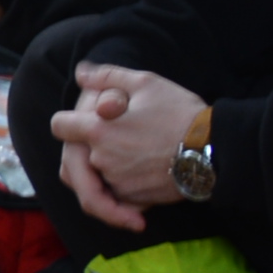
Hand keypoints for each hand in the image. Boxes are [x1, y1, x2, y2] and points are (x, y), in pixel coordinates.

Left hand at [44, 62, 205, 232]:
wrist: (213, 148)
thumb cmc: (181, 112)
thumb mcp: (147, 83)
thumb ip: (108, 77)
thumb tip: (82, 73)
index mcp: (98, 129)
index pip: (59, 126)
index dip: (67, 121)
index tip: (78, 121)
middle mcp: (101, 159)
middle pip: (73, 158)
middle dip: (86, 149)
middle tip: (111, 141)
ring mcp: (115, 181)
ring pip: (94, 178)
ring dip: (103, 169)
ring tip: (133, 153)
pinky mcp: (133, 199)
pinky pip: (115, 196)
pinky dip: (121, 186)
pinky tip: (142, 171)